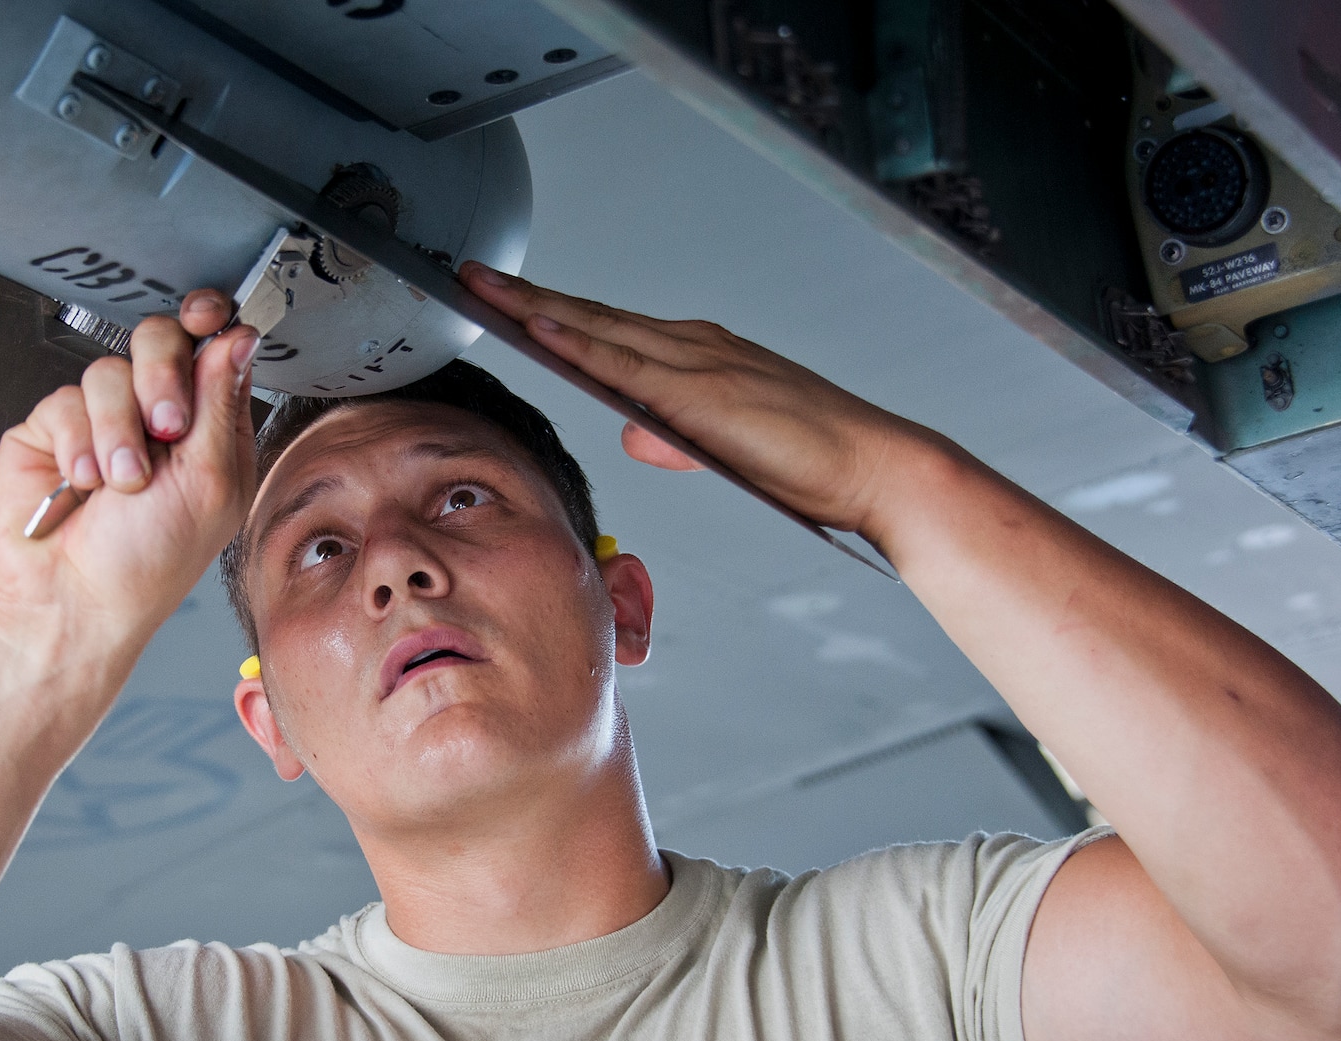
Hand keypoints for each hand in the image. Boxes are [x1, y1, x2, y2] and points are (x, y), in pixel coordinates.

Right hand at [0, 289, 260, 660]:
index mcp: (212, 429)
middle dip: (162, 377)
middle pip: (161, 339)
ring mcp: (104, 420)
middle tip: (166, 427)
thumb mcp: (209, 482)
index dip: (210, 324)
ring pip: (110, 369)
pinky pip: (65, 398)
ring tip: (120, 483)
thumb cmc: (148, 562)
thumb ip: (220, 401)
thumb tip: (239, 335)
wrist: (72, 599)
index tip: (207, 319)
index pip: (215, 349)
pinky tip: (82, 482)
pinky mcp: (54, 429)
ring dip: (119, 431)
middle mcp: (159, 418)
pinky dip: (77, 443)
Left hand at [459, 263, 944, 533]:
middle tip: (471, 275)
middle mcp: (693, 346)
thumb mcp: (724, 448)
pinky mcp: (701, 390)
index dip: (552, 313)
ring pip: (598, 328)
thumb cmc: (808, 461)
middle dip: (526, 296)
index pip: (608, 329)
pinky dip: (578, 342)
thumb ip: (675, 438)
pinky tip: (540, 328)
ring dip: (536, 308)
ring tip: (484, 291)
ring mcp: (696, 362)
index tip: (504, 300)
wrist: (869, 465)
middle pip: (591, 316)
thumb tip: (633, 434)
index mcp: (697, 357)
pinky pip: (625, 363)